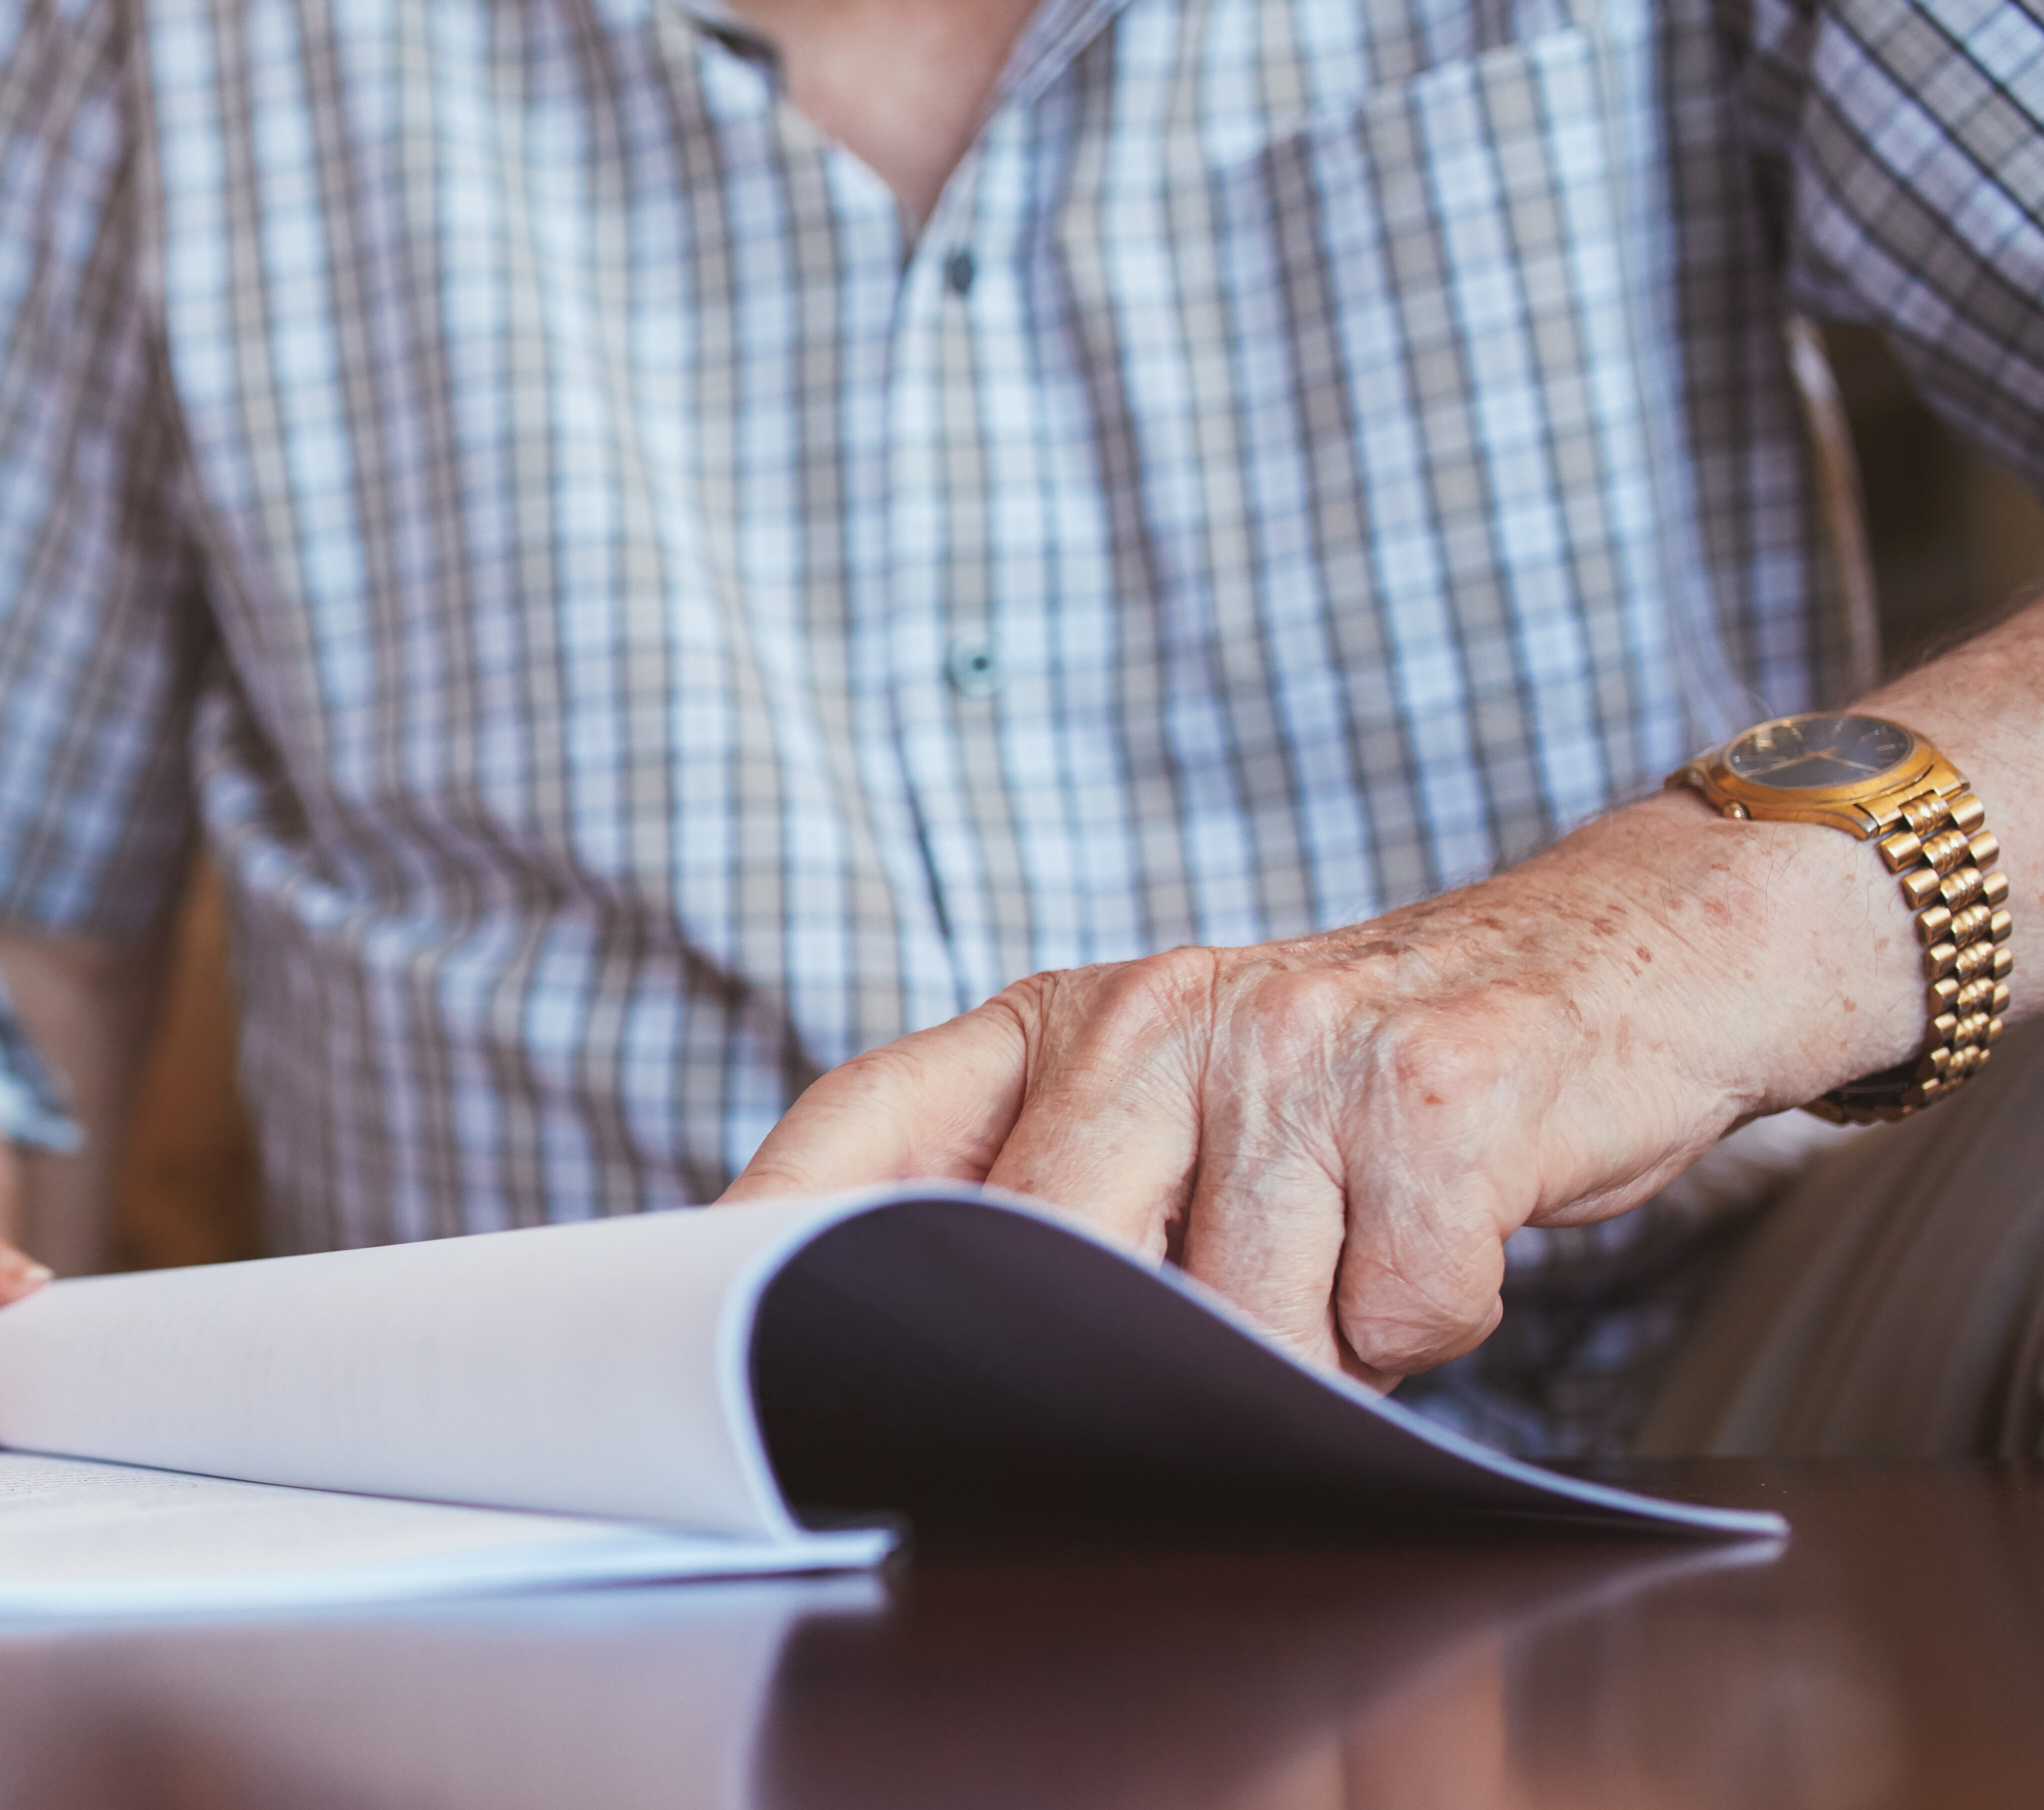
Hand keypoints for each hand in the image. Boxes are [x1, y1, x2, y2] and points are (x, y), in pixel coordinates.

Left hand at [723, 795, 1911, 1385]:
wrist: (1617, 965)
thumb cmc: (1364, 1074)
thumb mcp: (1181, 1094)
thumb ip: (1060, 1190)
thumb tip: (924, 1344)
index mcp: (1063, 1020)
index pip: (866, 1124)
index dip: (771, 1223)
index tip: (708, 1318)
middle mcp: (1156, 1014)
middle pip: (1046, 1254)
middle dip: (1111, 1351)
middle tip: (1182, 1360)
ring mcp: (1295, 1050)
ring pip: (1239, 1317)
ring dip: (1307, 1340)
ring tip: (1351, 1256)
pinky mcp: (1434, 1100)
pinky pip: (1392, 1309)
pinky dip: (1428, 1317)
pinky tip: (1442, 1237)